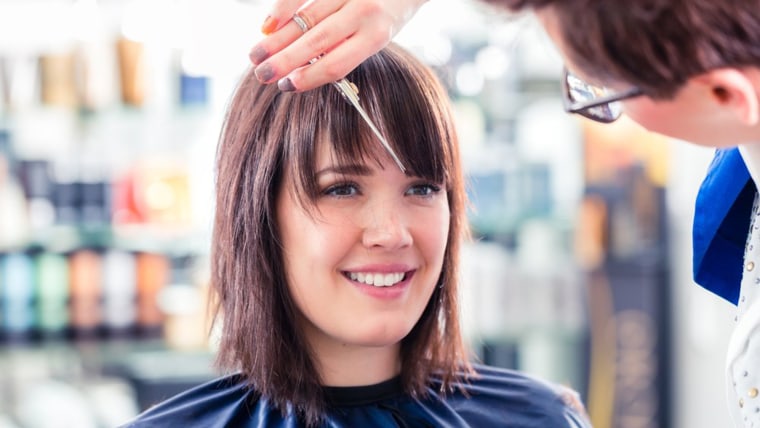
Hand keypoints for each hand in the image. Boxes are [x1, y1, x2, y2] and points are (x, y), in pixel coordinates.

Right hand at [249, 0, 427, 91]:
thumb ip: (345, 48)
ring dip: (277, 38)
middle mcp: (364, 12)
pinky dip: (283, 8)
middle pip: (317, 42)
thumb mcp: (376, 35)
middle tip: (261, 75)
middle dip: (284, 61)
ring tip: (256, 54)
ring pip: (306, 17)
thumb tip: (303, 68)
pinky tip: (268, 24)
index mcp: (376, 36)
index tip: (285, 87)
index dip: (308, 78)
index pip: (336, 64)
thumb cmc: (388, 10)